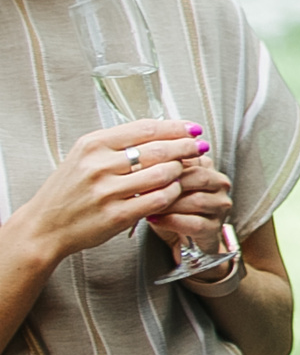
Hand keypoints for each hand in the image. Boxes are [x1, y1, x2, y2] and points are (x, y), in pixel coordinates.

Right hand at [3, 120, 205, 267]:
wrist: (44, 226)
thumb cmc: (69, 190)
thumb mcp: (84, 156)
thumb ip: (118, 143)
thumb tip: (163, 130)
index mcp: (93, 145)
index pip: (146, 128)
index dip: (176, 127)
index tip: (193, 128)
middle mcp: (99, 165)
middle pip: (159, 150)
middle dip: (186, 147)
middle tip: (200, 147)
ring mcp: (107, 191)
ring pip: (163, 174)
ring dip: (181, 171)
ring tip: (186, 170)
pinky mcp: (116, 215)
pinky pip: (158, 199)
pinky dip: (172, 193)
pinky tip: (175, 190)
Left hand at [148, 160, 232, 266]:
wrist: (180, 238)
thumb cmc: (169, 206)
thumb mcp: (163, 184)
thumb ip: (159, 168)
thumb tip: (141, 157)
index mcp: (207, 167)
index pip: (191, 157)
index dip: (166, 163)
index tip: (142, 169)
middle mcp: (219, 184)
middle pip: (199, 177)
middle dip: (169, 183)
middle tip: (143, 188)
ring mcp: (220, 206)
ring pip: (197, 200)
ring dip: (169, 204)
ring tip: (146, 205)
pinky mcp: (215, 228)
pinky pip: (195, 223)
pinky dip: (171, 221)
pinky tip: (154, 219)